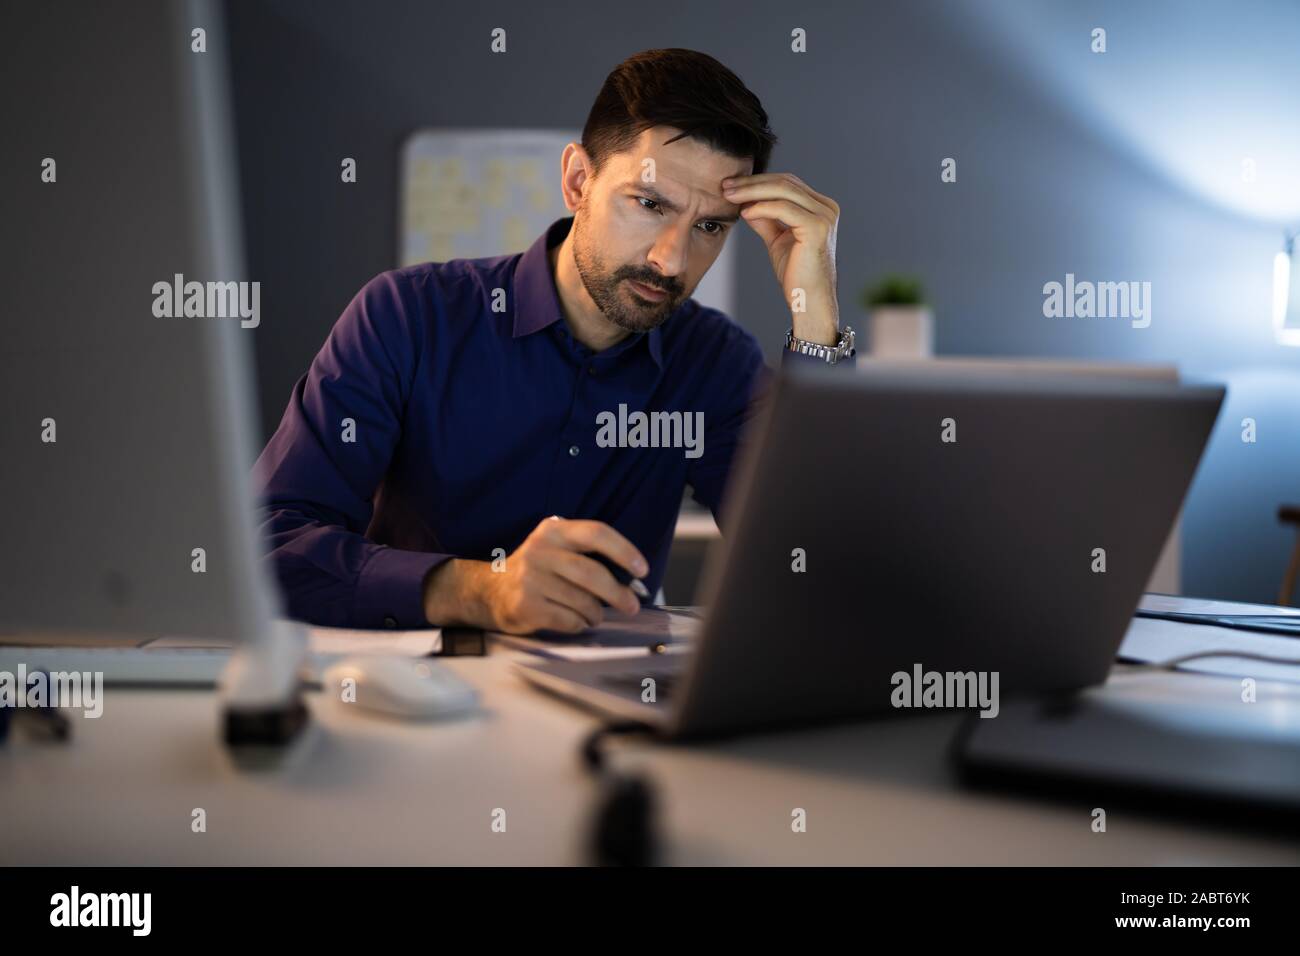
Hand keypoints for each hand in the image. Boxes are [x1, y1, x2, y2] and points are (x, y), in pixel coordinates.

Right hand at [423, 517, 647, 633]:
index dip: (624, 550)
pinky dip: (579, 624)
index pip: (596, 533)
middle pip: (592, 573)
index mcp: (554, 530)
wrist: (489, 591)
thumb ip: (590, 556)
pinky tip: (574, 620)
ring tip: (594, 614)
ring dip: (596, 613)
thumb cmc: (538, 571)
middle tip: (632, 605)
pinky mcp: (525, 606)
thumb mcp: (558, 549)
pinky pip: (569, 620)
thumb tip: (634, 582)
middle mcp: (540, 550)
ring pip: (583, 602)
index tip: (642, 569)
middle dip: (619, 593)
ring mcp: (530, 579)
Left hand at [722, 172, 839, 345]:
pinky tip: (745, 212)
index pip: (787, 183)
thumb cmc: (796, 275)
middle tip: (725, 186)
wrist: (809, 301)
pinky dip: (761, 207)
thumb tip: (747, 204)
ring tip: (729, 195)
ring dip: (752, 191)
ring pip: (783, 191)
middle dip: (752, 182)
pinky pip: (784, 209)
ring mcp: (824, 216)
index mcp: (820, 208)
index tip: (731, 186)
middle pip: (785, 182)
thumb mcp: (777, 240)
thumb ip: (766, 220)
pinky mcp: (817, 227)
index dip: (758, 182)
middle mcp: (826, 208)